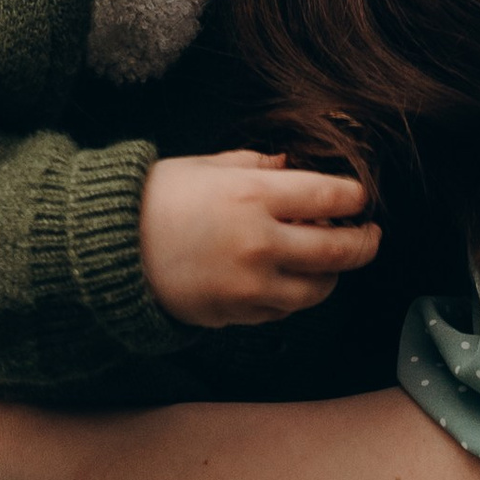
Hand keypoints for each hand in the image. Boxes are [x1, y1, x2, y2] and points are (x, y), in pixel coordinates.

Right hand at [138, 149, 378, 329]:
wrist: (109, 251)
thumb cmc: (156, 199)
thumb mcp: (208, 166)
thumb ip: (258, 165)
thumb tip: (295, 167)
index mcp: (253, 196)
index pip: (329, 197)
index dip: (355, 197)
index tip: (361, 196)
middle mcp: (259, 243)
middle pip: (338, 250)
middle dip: (364, 242)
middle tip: (370, 234)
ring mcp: (250, 285)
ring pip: (317, 289)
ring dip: (332, 274)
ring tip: (330, 259)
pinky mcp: (237, 314)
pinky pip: (284, 309)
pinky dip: (295, 294)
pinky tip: (290, 277)